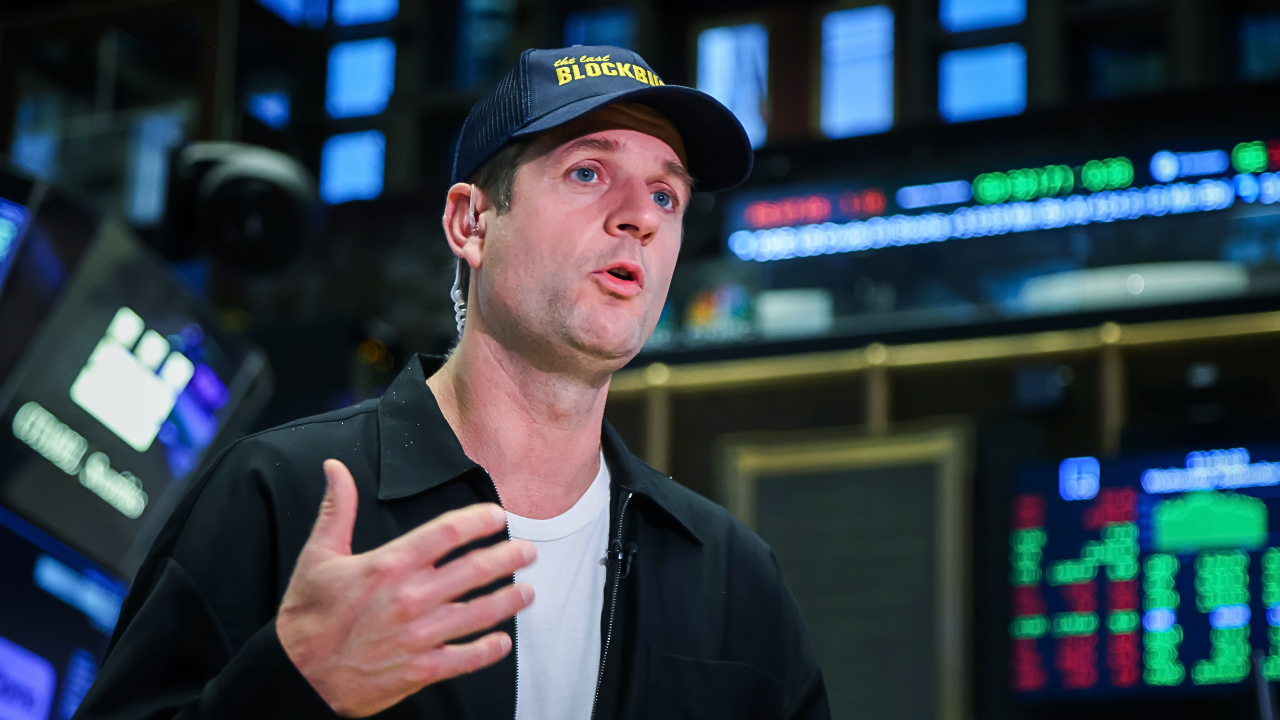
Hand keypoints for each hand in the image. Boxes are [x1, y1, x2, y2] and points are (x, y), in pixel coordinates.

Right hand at [277, 459, 535, 716]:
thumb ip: (338, 509)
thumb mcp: (318, 556)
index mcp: (389, 566)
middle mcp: (410, 599)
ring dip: (509, 601)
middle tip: (527, 551)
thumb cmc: (307, 617)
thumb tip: (336, 468)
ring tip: (527, 591)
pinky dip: (488, 651)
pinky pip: (464, 659)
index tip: (497, 516)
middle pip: (474, 570)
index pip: (446, 532)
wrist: (295, 678)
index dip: (478, 520)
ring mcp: (418, 636)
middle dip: (508, 557)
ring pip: (478, 613)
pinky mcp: (419, 669)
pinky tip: (503, 641)